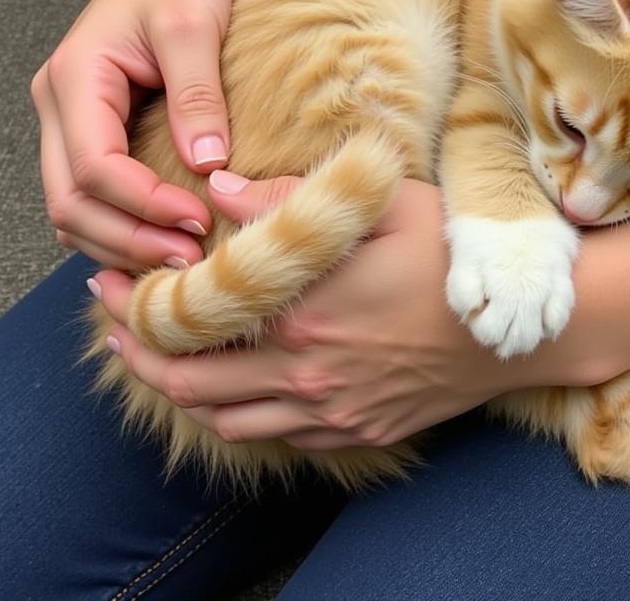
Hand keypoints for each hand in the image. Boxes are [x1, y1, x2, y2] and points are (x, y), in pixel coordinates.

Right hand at [32, 0, 290, 269]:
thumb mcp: (194, 27)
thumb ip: (197, 96)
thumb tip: (206, 167)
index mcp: (75, 77)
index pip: (94, 167)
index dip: (144, 205)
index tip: (199, 221)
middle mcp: (60, 104)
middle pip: (70, 202)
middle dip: (128, 238)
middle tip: (190, 260)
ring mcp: (72, 119)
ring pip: (72, 208)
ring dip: (121, 241)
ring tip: (181, 259)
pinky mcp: (94, 128)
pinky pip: (91, 193)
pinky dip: (119, 224)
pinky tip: (161, 237)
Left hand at [94, 179, 519, 448]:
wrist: (521, 329)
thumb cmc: (452, 254)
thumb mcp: (380, 207)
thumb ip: (288, 199)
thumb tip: (215, 191)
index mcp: (301, 311)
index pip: (189, 321)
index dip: (135, 305)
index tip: (108, 283)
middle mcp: (304, 371)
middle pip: (189, 382)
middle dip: (135, 356)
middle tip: (110, 329)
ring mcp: (330, 411)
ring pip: (224, 419)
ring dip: (179, 393)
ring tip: (155, 364)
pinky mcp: (356, 432)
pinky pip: (274, 439)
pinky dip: (236, 417)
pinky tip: (231, 390)